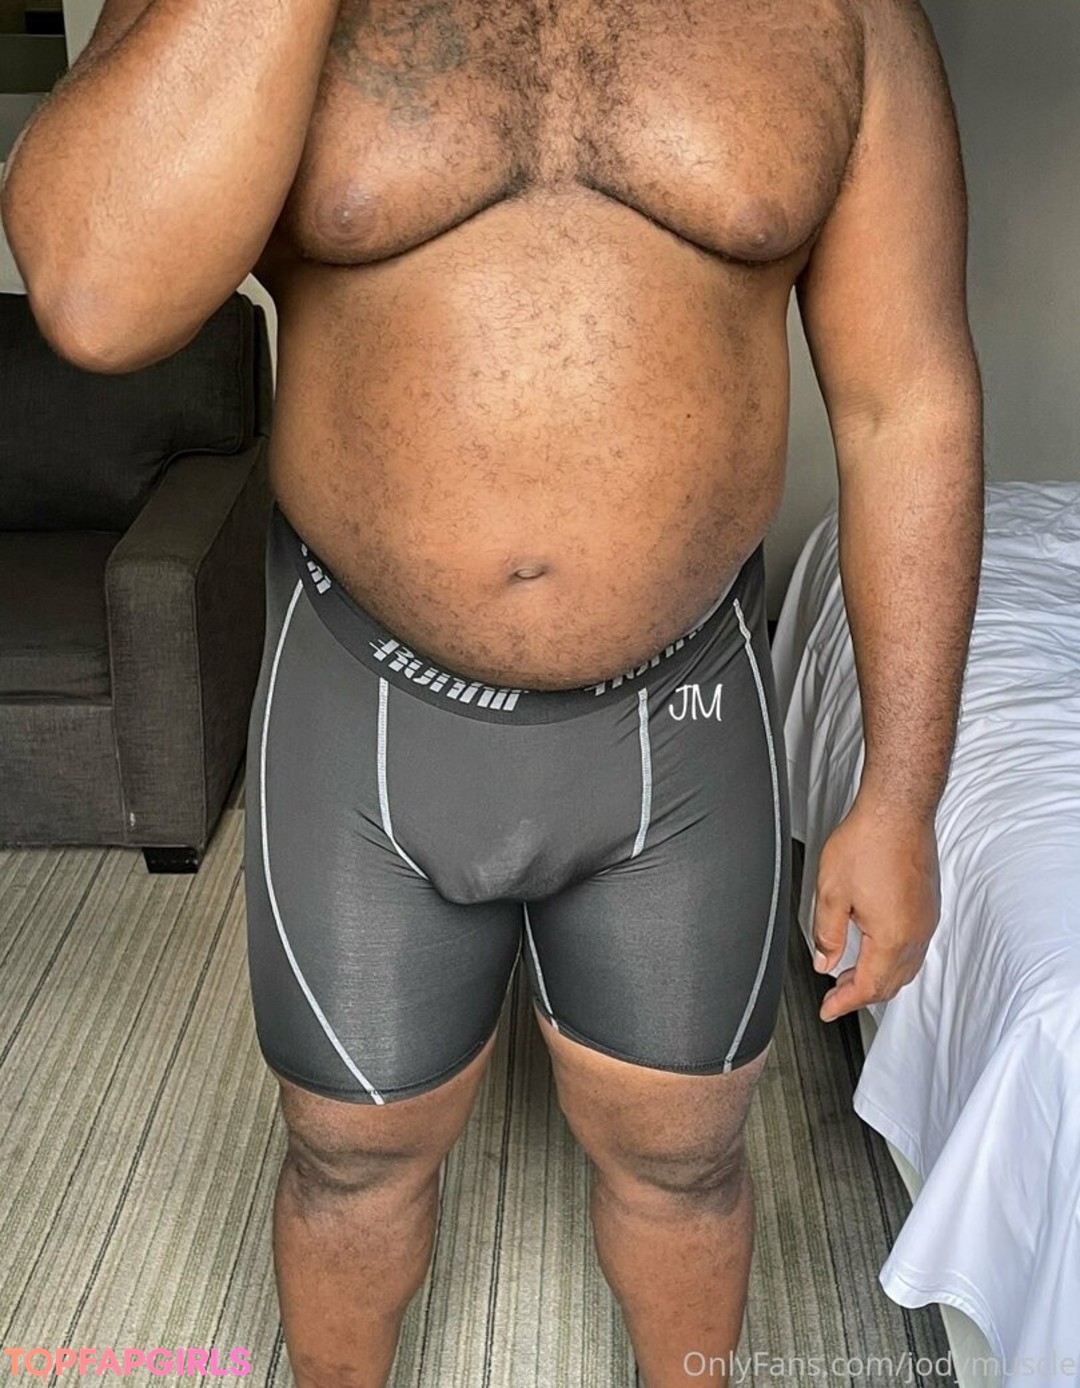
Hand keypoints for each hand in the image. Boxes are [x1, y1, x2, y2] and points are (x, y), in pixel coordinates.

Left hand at [812, 792, 940, 1022]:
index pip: (869, 987)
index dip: (844, 1003)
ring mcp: (925, 919)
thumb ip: (826, 934)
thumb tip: (824, 962)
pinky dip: (892, 959)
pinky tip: (873, 950)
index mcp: (891, 937)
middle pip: (891, 983)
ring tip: (848, 975)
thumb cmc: (868, 842)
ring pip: (905, 967)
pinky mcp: (928, 906)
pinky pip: (913, 947)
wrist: (897, 811)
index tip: (828, 1010)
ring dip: (877, 977)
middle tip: (834, 996)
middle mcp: (915, 933)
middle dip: (861, 994)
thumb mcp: (831, 892)